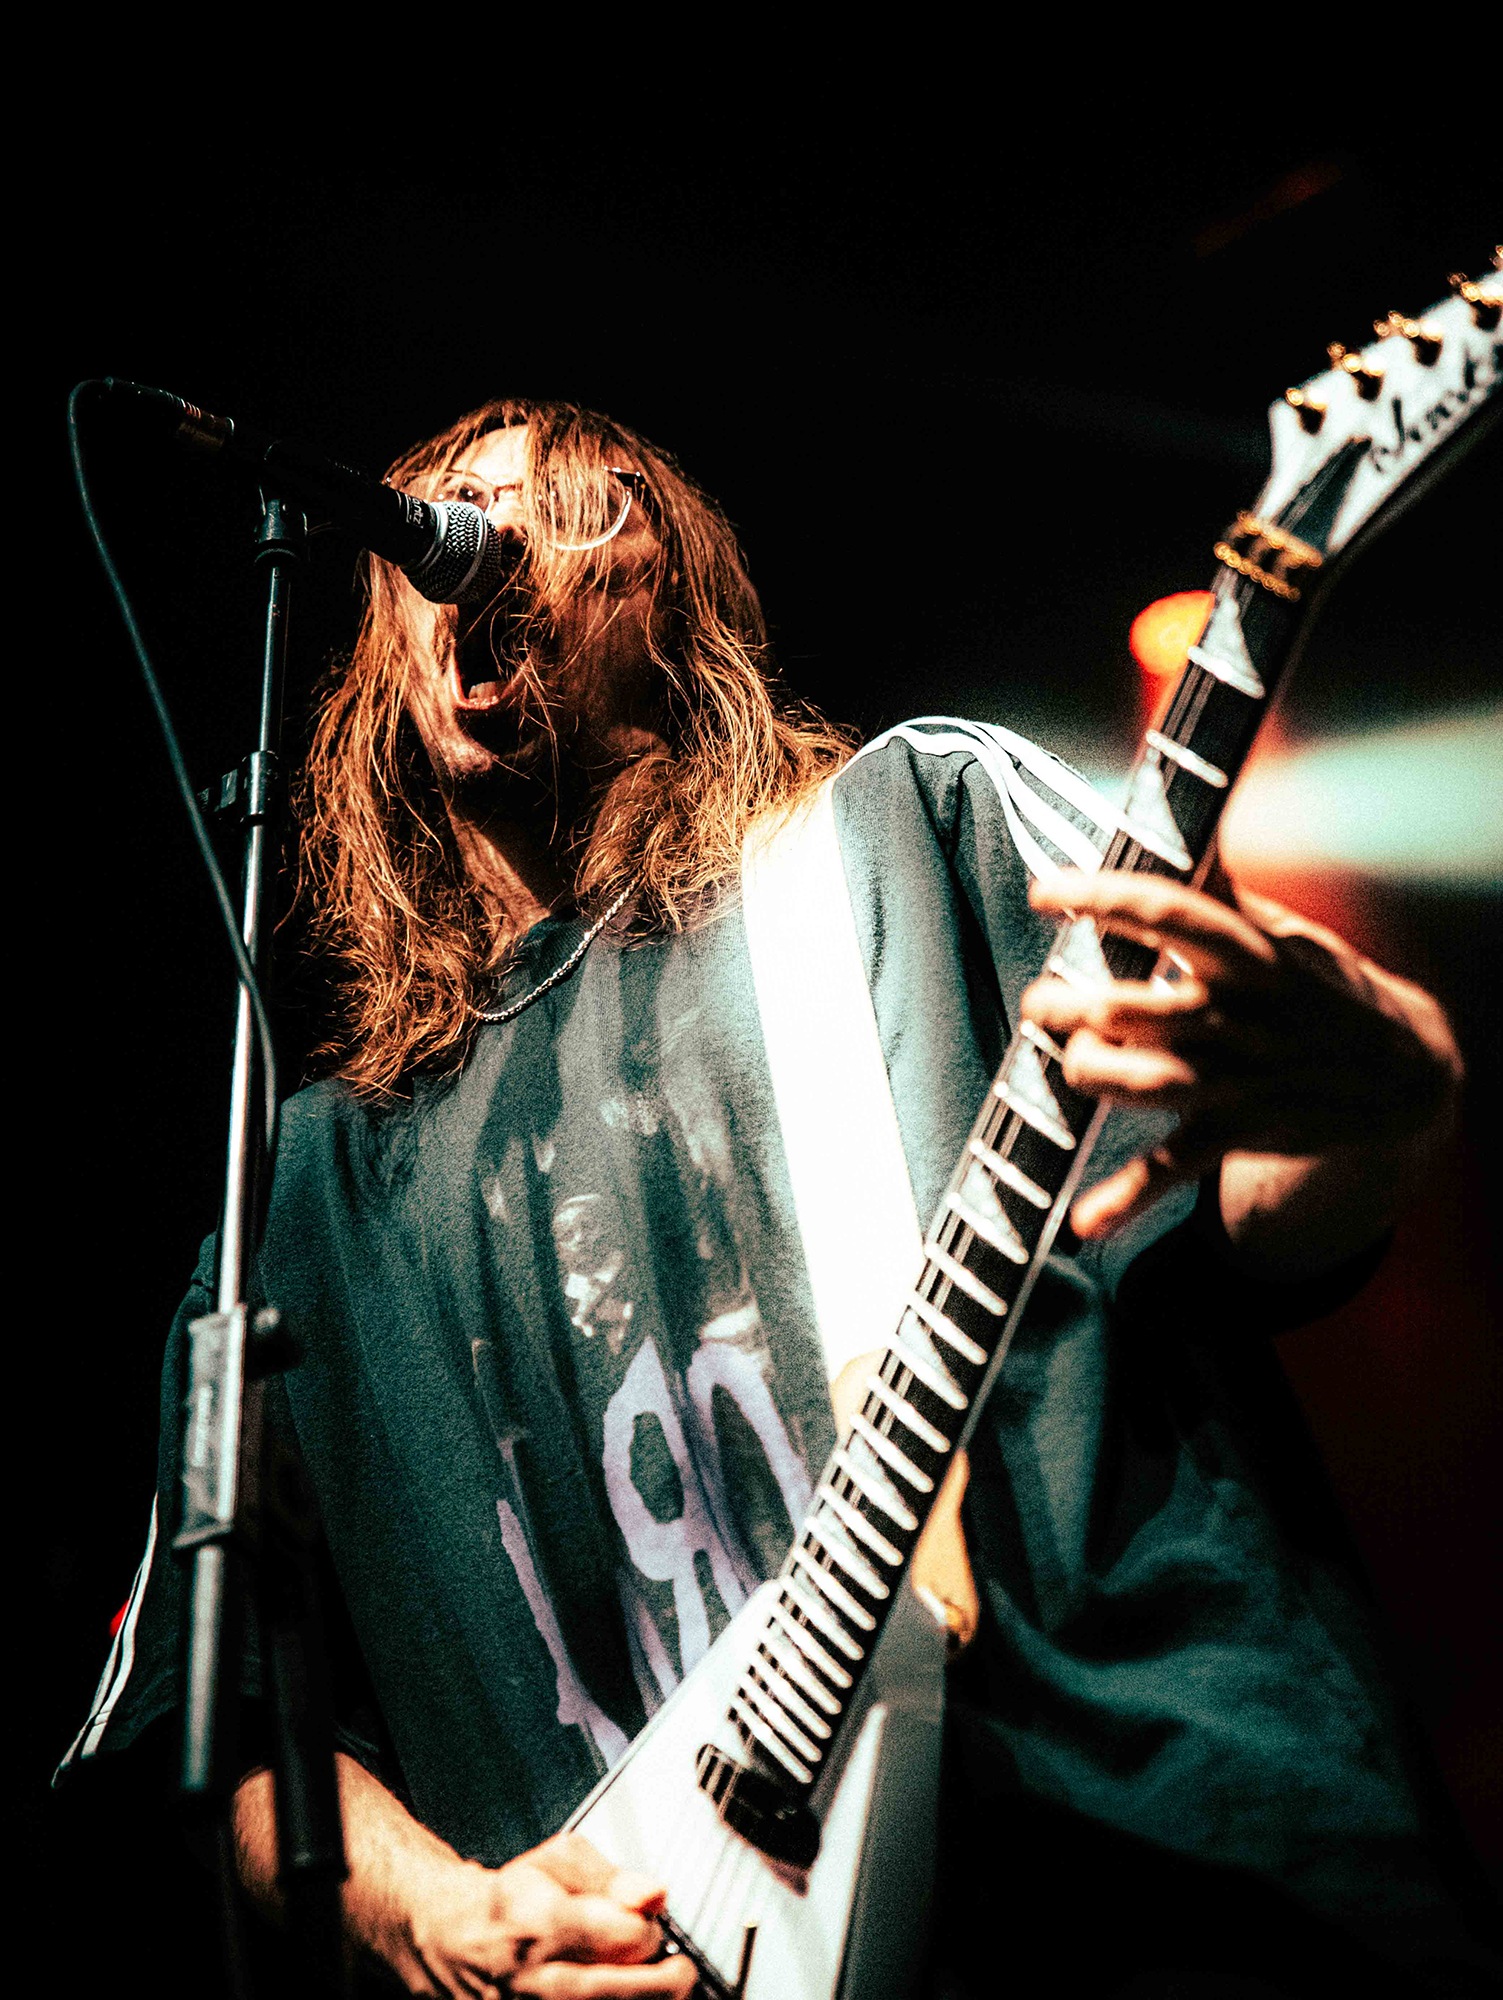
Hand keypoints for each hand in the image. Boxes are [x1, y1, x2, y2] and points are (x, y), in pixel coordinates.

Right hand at [234, 1763, 697, 1999]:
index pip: (627, 1934)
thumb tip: (654, 1894)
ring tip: (653, 1986)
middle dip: (664, 1981)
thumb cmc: (511, 1899)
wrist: (450, 1942)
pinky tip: (620, 1996)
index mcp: (545, 1923)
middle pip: (623, 1990)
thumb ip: (612, 1874)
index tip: (649, 1922)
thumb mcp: (558, 1860)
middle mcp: (539, 1980)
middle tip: (678, 1970)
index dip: (649, 1928)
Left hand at [1021, 870, 1460, 1250]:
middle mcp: (1236, 1015)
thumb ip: (1221, 891)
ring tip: (1069, 1057)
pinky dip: (1126, 1198)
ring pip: (1142, 1082)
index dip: (1101, 897)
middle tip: (1043, 997)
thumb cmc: (1321, 989)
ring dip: (1088, 1072)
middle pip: (1134, 1008)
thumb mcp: (1283, 933)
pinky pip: (1172, 1168)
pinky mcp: (1236, 1130)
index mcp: (1247, 954)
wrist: (1403, 1075)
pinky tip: (1086, 1222)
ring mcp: (1237, 1078)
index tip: (1046, 891)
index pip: (1167, 912)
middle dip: (1072, 1005)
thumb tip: (1173, 826)